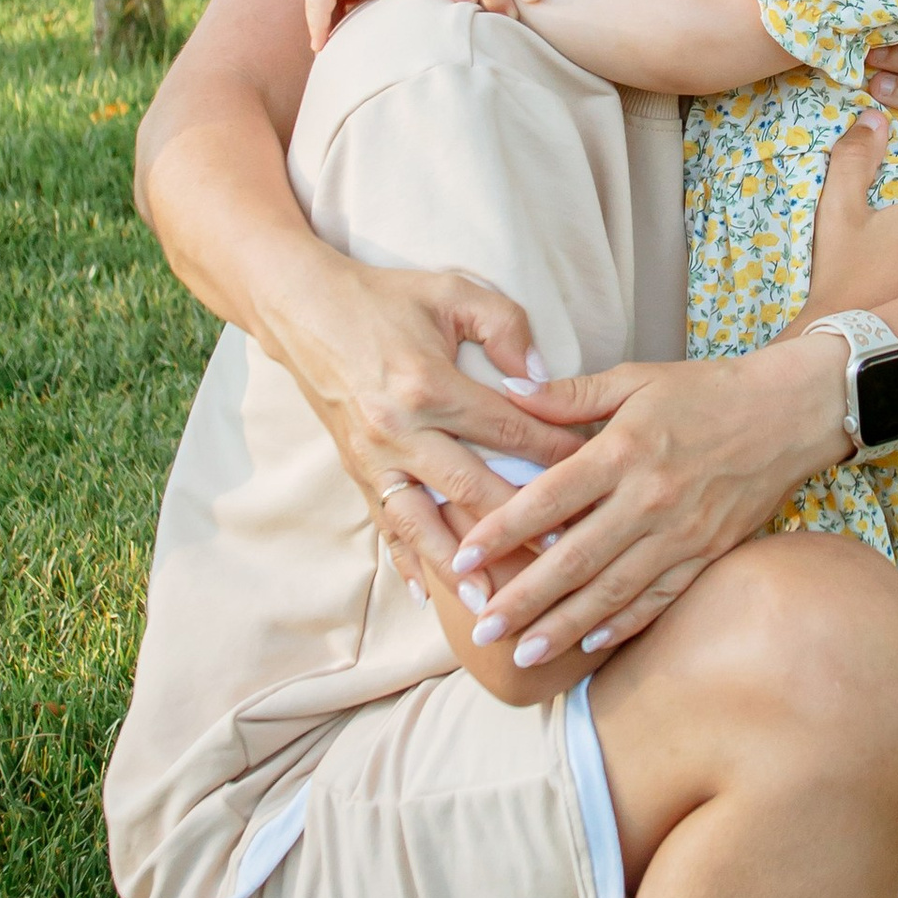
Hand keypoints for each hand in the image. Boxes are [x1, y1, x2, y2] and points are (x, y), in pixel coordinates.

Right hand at [256, 238, 585, 606]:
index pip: (508, 431)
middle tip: (566, 559)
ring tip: (494, 605)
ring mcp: (372, 457)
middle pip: (471, 490)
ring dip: (460, 568)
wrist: (302, 309)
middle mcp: (397, 429)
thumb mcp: (452, 292)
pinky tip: (427, 596)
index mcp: (428, 384)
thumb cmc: (385, 298)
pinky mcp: (355, 471)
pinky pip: (383, 525)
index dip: (556, 454)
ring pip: (422, 525)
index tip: (594, 478)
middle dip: (521, 528)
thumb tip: (541, 377)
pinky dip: (404, 562)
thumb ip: (505, 327)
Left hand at [443, 337, 850, 673]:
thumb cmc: (708, 390)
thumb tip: (508, 392)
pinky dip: (625, 623)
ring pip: (614, 590)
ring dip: (566, 626)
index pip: (550, 499)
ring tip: (525, 654)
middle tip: (482, 630)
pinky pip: (660, 597)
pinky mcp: (709, 553)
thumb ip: (570, 393)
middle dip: (524, 599)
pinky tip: (592, 643)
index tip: (463, 558)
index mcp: (625, 450)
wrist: (791, 412)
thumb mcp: (637, 377)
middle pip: (575, 559)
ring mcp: (682, 533)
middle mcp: (651, 498)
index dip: (501, 531)